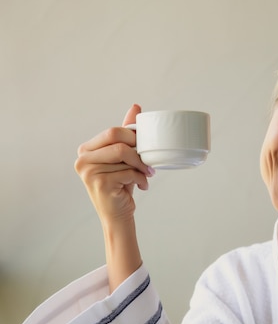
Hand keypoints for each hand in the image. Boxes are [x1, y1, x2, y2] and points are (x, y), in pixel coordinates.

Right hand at [75, 104, 154, 224]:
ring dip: (142, 165)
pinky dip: (141, 178)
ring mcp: (88, 171)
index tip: (143, 149)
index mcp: (87, 150)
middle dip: (137, 148)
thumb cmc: (121, 185)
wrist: (118, 215)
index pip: (112, 132)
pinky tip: (143, 186)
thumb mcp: (124, 157)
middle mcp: (82, 159)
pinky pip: (128, 171)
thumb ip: (126, 133)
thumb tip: (135, 107)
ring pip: (125, 155)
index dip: (133, 137)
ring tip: (147, 174)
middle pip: (117, 140)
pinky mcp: (99, 183)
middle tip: (147, 161)